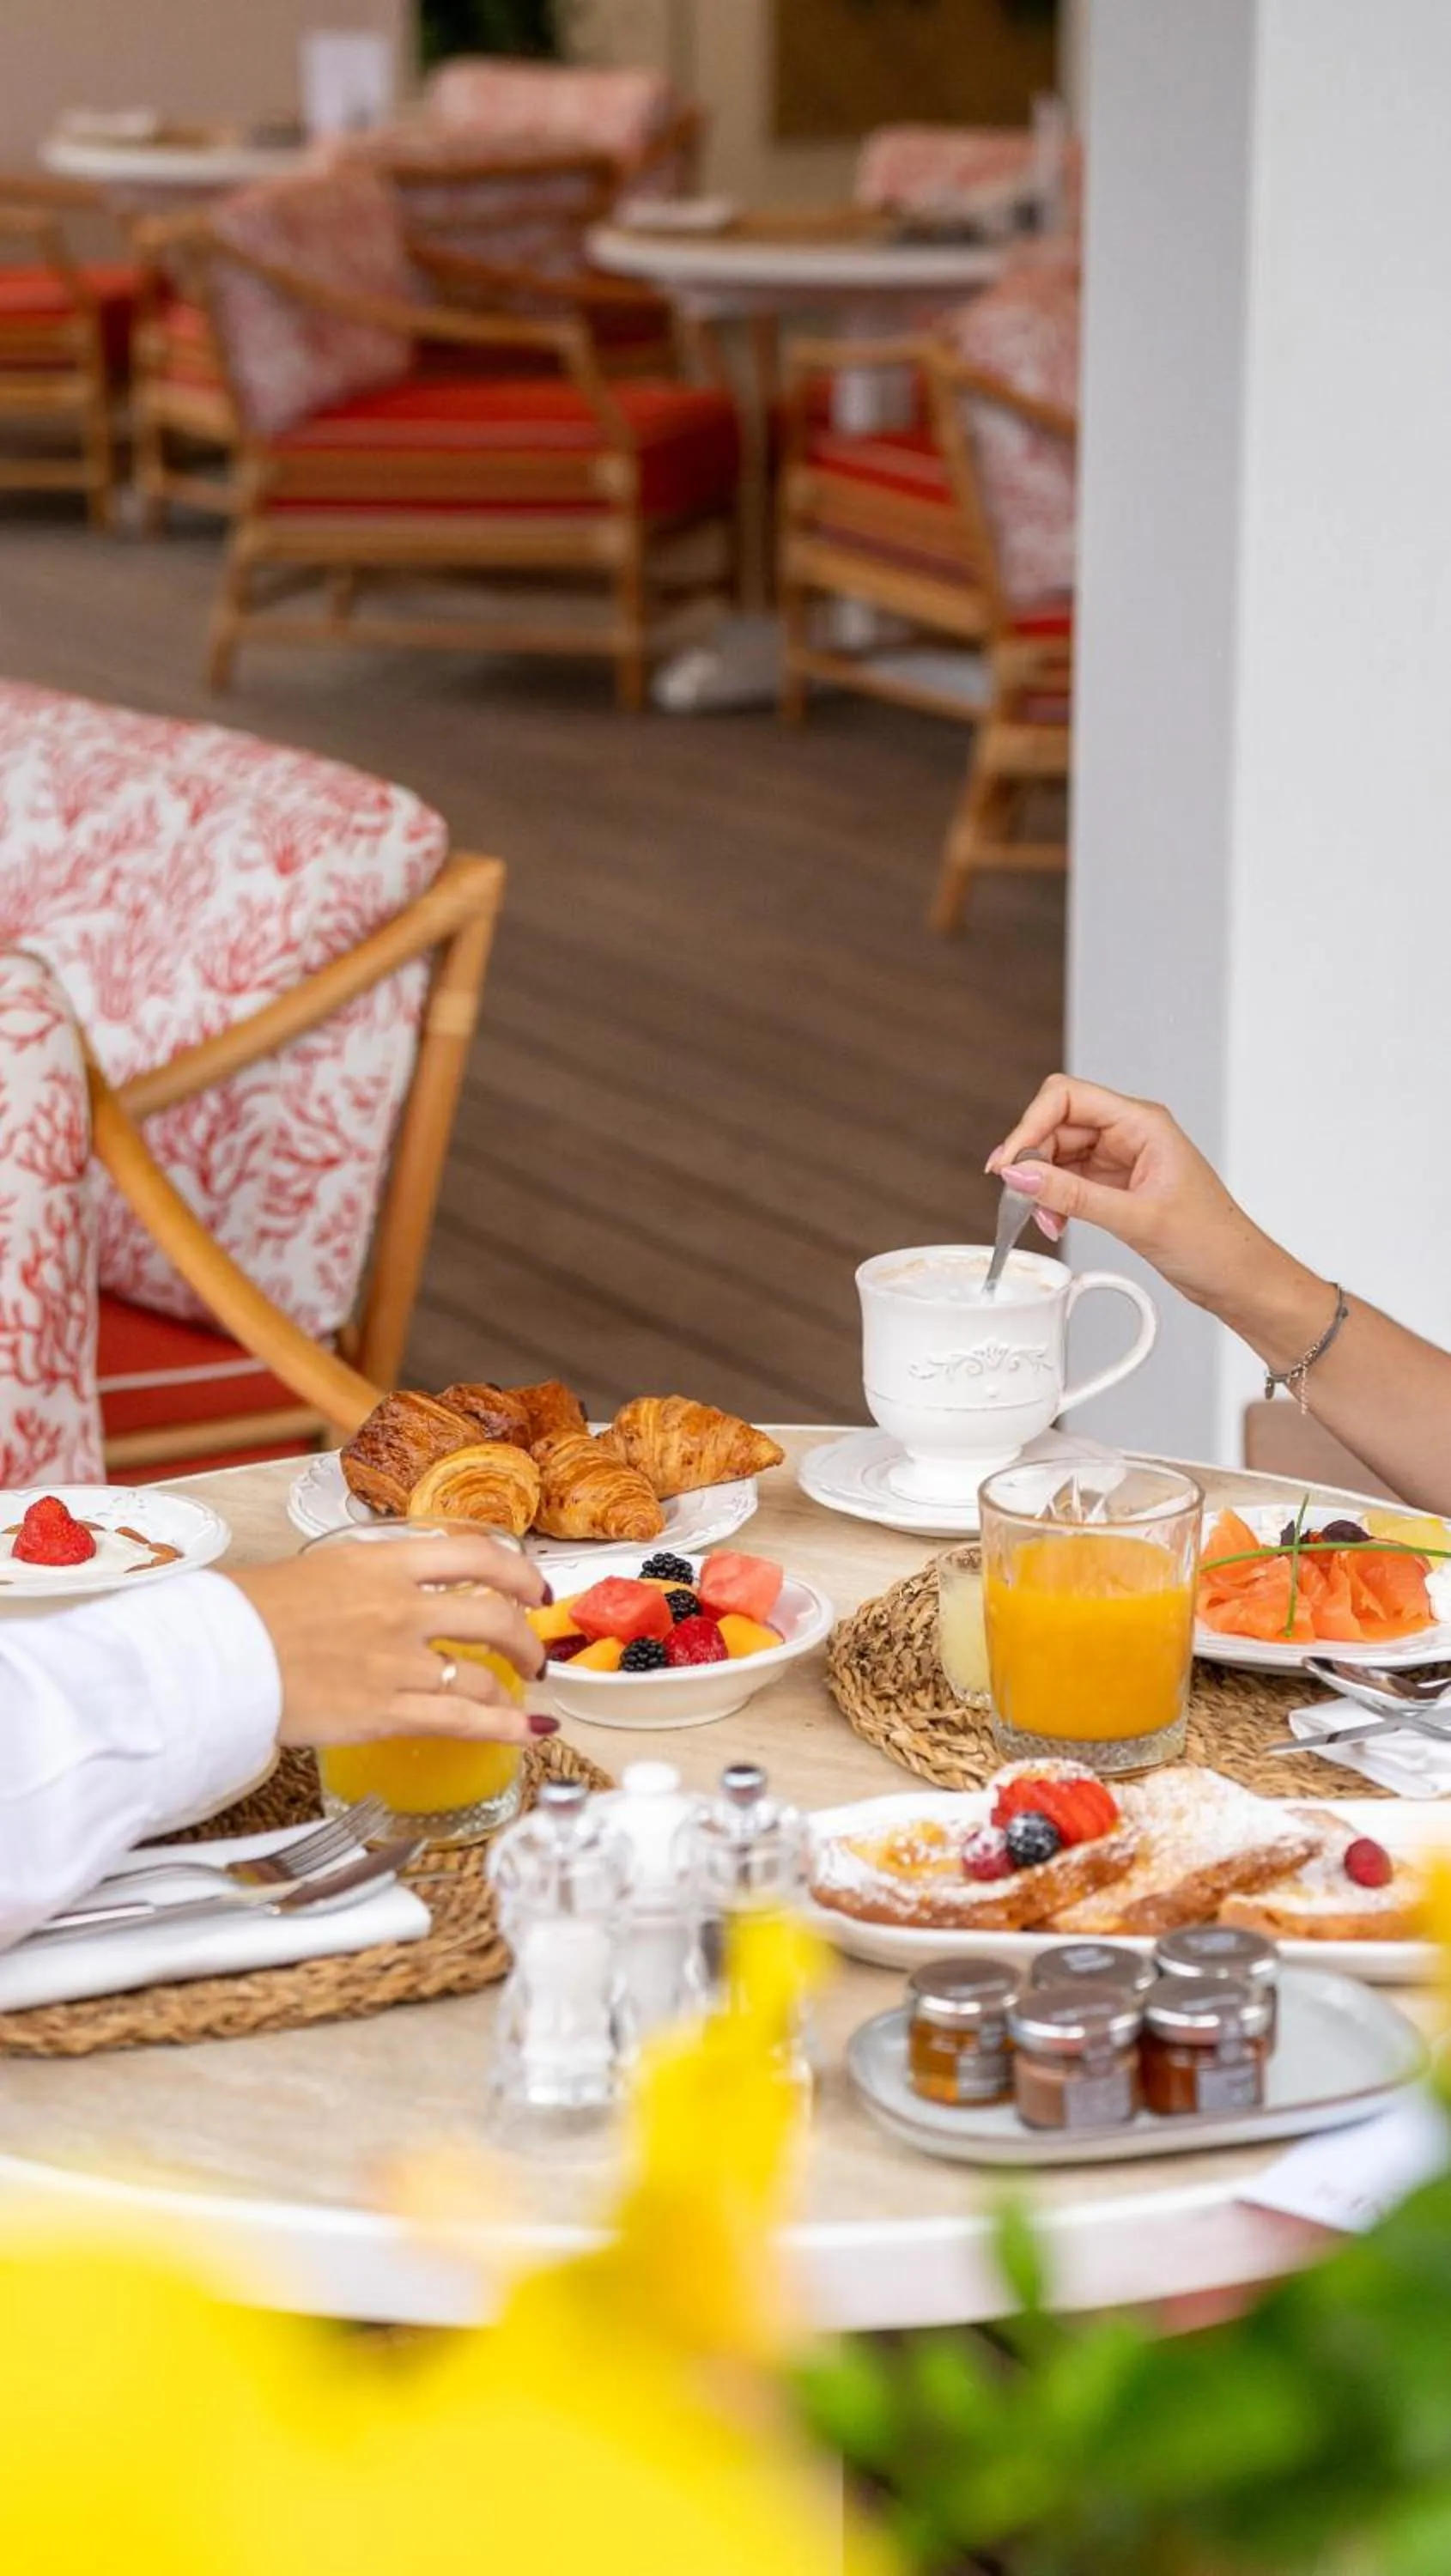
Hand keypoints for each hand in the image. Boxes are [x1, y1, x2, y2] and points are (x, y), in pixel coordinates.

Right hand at [229, 1534, 550, 1748]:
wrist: (218, 1653)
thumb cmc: (251, 1612)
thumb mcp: (320, 1569)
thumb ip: (369, 1576)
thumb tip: (395, 1583)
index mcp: (384, 1563)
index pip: (477, 1554)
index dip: (518, 1571)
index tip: (532, 1585)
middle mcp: (402, 1608)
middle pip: (496, 1615)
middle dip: (526, 1635)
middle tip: (531, 1649)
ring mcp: (398, 1662)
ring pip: (484, 1674)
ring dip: (513, 1687)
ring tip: (522, 1697)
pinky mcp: (387, 1711)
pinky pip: (464, 1720)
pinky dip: (505, 1727)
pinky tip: (528, 1732)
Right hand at [986, 1074, 1256, 1307]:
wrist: (1239, 1277)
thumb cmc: (1213, 1242)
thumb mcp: (1136, 1219)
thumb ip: (1072, 1196)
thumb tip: (1020, 1176)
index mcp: (1144, 1123)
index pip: (1067, 1097)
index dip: (1030, 1125)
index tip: (1008, 1163)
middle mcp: (1131, 1133)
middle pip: (1057, 1125)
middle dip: (1033, 1162)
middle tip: (1020, 1198)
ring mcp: (1122, 1158)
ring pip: (1058, 1155)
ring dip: (1042, 1186)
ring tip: (1047, 1220)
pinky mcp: (1116, 1184)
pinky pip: (1069, 1180)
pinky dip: (1055, 1200)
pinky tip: (1056, 1222)